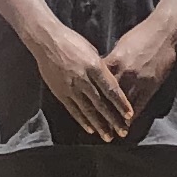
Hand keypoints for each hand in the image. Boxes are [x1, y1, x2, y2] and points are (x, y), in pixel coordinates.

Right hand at [33, 24, 138, 141]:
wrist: (47, 40)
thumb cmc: (72, 41)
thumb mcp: (91, 50)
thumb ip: (101, 68)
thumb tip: (110, 81)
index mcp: (94, 66)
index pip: (111, 89)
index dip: (121, 103)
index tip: (130, 114)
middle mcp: (83, 79)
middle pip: (101, 103)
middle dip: (113, 119)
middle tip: (122, 131)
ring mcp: (71, 87)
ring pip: (87, 110)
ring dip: (99, 125)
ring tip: (107, 136)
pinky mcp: (60, 92)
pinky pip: (73, 109)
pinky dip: (82, 120)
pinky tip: (90, 129)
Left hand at [99, 13, 176, 128]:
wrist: (165, 31)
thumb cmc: (141, 35)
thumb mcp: (121, 46)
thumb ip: (110, 61)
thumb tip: (100, 72)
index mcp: (113, 61)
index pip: (97, 84)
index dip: (90, 98)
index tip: (82, 109)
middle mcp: (124, 73)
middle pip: (108, 98)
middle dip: (100, 115)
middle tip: (93, 128)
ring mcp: (138, 81)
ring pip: (123, 106)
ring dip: (116, 121)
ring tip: (109, 133)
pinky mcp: (151, 86)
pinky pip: (139, 106)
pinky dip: (132, 118)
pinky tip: (127, 127)